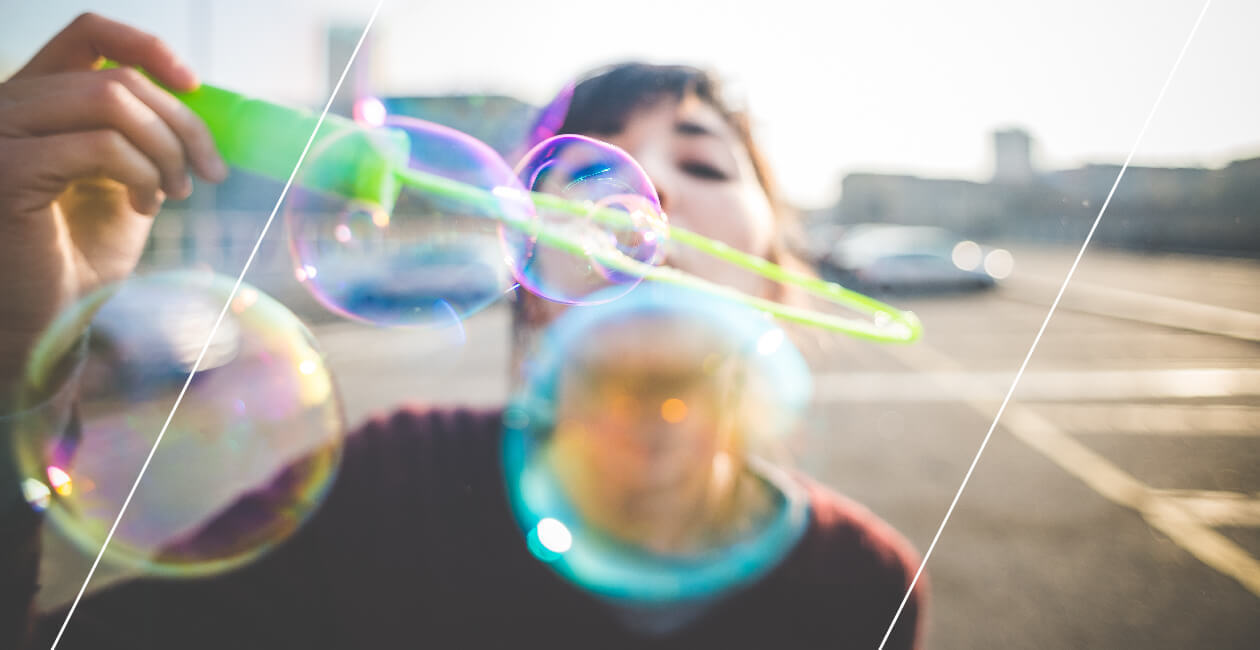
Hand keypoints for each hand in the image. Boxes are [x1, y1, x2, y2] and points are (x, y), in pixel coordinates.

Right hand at [0, 13, 226, 390]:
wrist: (46, 323)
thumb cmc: (81, 257)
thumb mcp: (127, 182)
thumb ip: (147, 137)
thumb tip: (198, 101)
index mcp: (35, 101)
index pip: (87, 35)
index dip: (147, 47)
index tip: (195, 86)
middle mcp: (6, 107)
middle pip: (116, 76)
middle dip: (182, 122)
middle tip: (209, 171)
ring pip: (111, 101)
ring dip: (166, 148)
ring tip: (177, 191)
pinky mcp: (6, 170)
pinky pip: (100, 145)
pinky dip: (142, 172)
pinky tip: (146, 205)